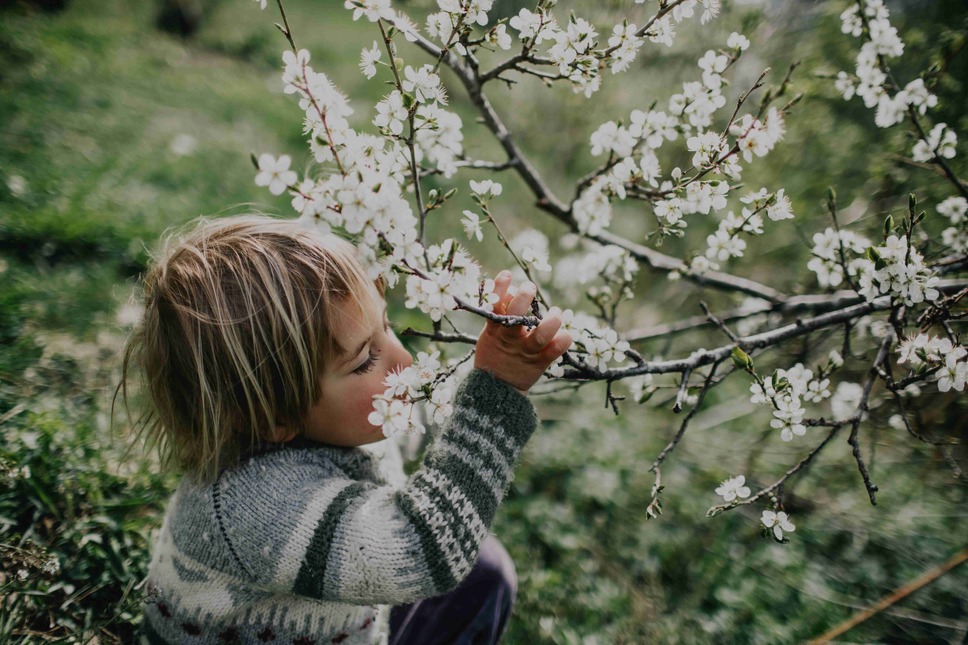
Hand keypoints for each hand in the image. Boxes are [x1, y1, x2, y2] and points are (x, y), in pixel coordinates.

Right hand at [473, 270, 572, 393]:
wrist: (495, 388)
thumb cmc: (495, 354)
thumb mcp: (489, 335)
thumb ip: (499, 315)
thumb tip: (513, 291)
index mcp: (495, 330)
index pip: (494, 305)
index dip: (500, 288)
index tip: (507, 274)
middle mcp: (510, 338)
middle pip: (517, 314)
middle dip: (525, 296)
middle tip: (530, 287)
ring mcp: (525, 351)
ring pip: (540, 334)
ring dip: (551, 320)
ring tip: (556, 311)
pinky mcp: (539, 362)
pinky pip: (554, 350)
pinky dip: (564, 340)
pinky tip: (567, 333)